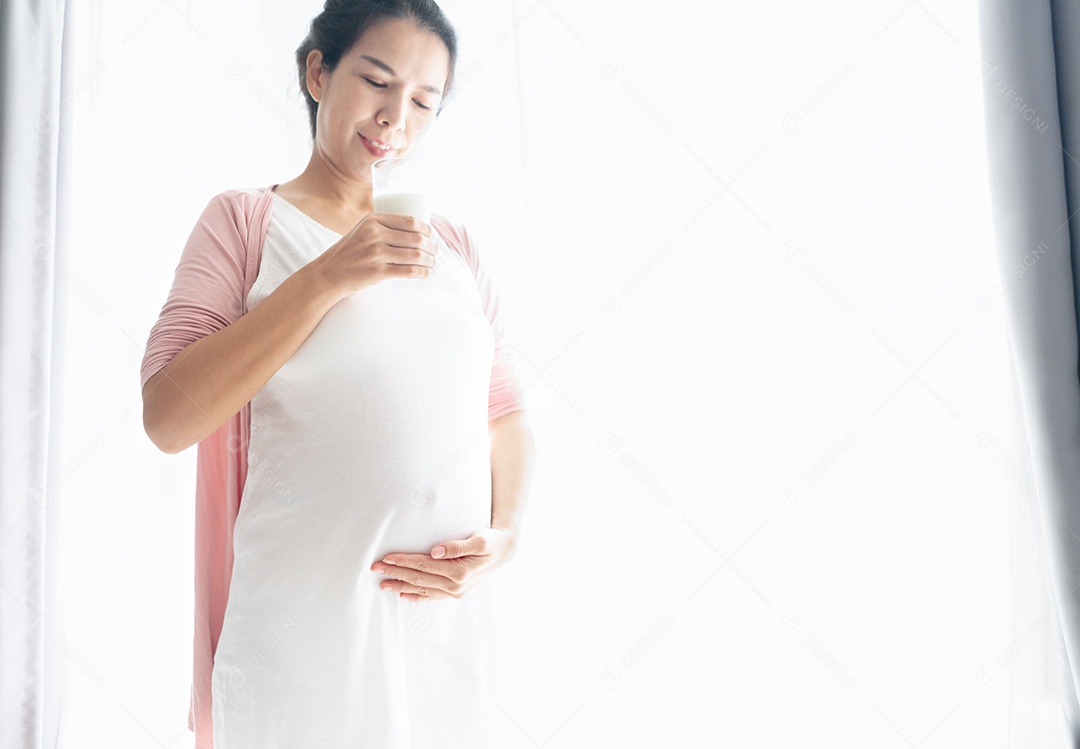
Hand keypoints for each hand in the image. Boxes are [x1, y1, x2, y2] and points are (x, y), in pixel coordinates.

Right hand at [311, 212, 437, 300]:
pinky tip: (427, 274)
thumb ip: (381, 228)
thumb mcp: (361, 231)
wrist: (328, 274)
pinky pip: (409, 271)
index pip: (410, 221)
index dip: (427, 229)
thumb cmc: (347, 254)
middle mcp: (375, 234)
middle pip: (416, 238)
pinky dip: (423, 273)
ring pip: (415, 255)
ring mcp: (376, 253)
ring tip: (433, 263)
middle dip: (432, 246)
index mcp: (373, 220)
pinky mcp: (378, 272)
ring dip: (430, 260)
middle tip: (436, 251)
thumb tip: (413, 232)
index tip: (432, 235)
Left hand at [370, 527, 518, 600]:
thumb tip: (436, 551)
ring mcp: (455, 592)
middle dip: (396, 573)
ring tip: (383, 584)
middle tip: (375, 568)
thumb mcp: (480, 539)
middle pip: (419, 578)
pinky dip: (416, 596)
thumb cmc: (492, 541)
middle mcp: (455, 586)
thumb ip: (458, 545)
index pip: (424, 565)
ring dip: (401, 586)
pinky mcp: (456, 592)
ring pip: (422, 589)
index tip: (386, 557)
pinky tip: (404, 595)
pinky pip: (431, 596)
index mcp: (459, 572)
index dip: (404, 561)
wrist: (504, 551)